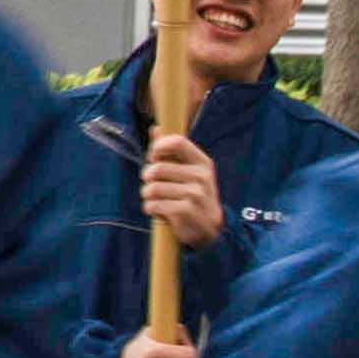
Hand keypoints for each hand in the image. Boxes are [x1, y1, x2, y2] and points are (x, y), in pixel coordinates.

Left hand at [139, 130, 223, 249]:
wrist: (211, 229)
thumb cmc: (194, 195)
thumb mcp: (189, 171)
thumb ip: (171, 151)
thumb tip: (155, 128)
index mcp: (202, 162)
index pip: (177, 142)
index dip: (158, 148)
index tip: (153, 158)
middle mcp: (201, 177)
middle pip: (157, 169)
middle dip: (147, 179)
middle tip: (153, 186)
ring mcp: (195, 194)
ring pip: (151, 189)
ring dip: (148, 196)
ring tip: (157, 200)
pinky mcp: (186, 211)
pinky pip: (153, 205)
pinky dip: (150, 209)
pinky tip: (160, 212)